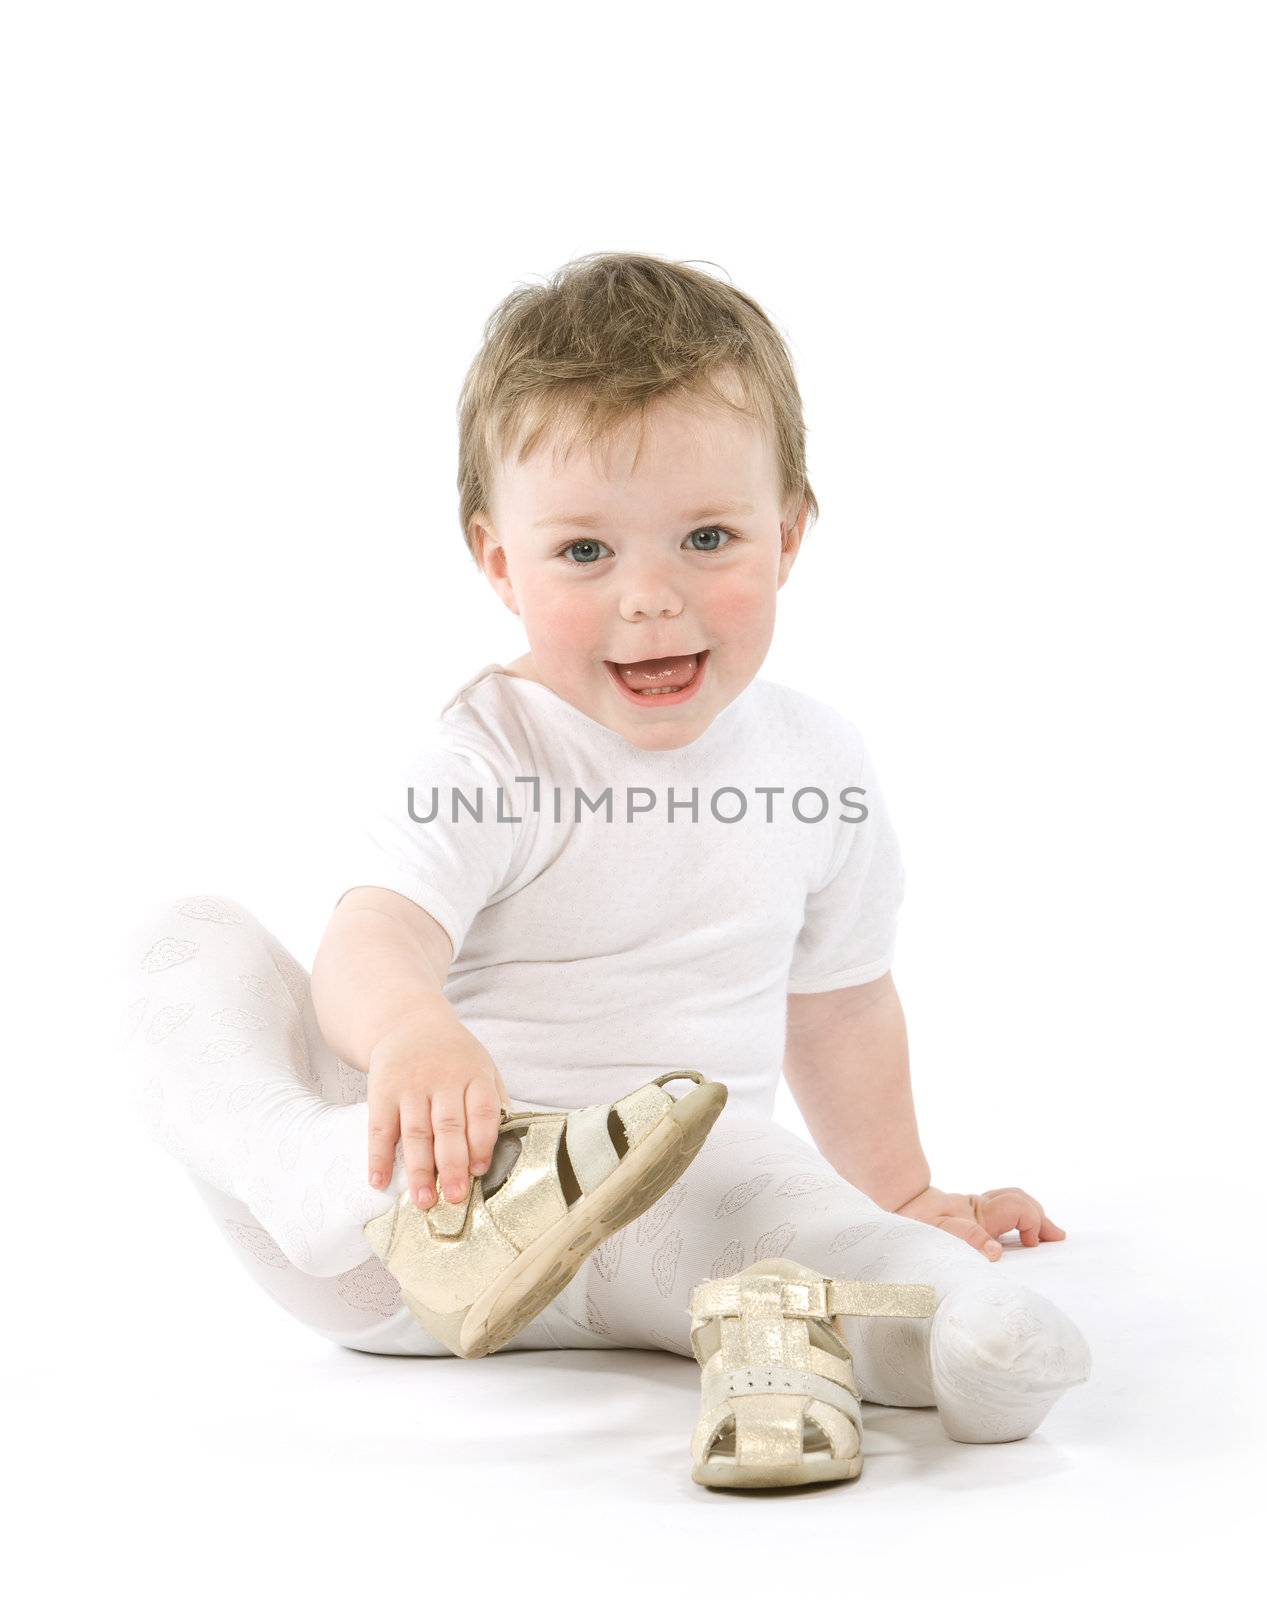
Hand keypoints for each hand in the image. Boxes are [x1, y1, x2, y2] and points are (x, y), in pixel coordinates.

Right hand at [366, 1001, 510, 1210]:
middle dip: (452, 1165)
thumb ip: (495, 1102)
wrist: (408, 1023)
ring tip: (423, 1200)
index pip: (482, 1110)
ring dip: (418, 1169)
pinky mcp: (382, 1092)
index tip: (480, 1171)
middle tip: (454, 1197)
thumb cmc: (453, 1056)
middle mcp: (442, 1079)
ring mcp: (410, 1086)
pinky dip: (378, 1156)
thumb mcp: (482, 1066)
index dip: (482, 1142)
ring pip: (415, 1132)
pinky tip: (380, 1180)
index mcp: (474, 1074)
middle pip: (448, 1126)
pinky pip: (379, 1128)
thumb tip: (511, 1144)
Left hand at [894, 1184, 1067, 1259]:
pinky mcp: (972, 1212)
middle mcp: (982, 1207)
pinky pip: (1001, 1206)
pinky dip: (1017, 1214)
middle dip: (1040, 1218)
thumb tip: (996, 1252)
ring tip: (1047, 1234)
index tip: (1033, 1245)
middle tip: (1057, 1238)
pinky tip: (1022, 1230)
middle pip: (1020, 1201)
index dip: (1033, 1223)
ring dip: (1031, 1213)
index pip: (1019, 1208)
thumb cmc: (919, 1222)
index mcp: (980, 1213)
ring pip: (1012, 1199)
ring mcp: (977, 1208)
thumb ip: (969, 1238)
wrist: (899, 1205)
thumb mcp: (940, 1232)